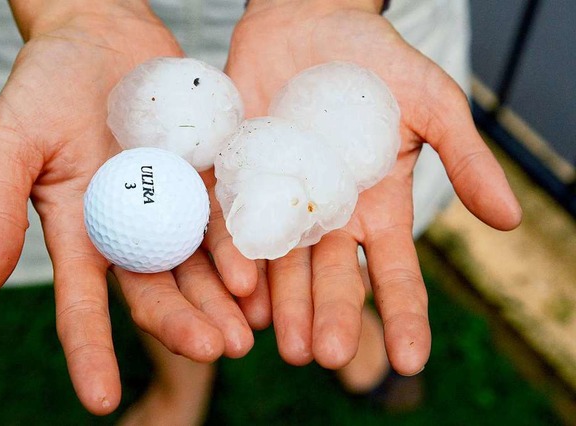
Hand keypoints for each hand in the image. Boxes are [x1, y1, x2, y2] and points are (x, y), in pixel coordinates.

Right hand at [0, 2, 253, 414]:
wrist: (100, 35)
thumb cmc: (44, 84)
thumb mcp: (12, 142)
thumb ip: (0, 211)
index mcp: (81, 232)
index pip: (83, 304)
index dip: (90, 352)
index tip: (99, 400)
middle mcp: (132, 229)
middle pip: (157, 290)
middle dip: (182, 324)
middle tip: (214, 352)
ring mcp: (172, 205)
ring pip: (199, 264)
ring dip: (222, 299)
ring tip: (246, 331)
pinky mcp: (207, 175)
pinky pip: (227, 215)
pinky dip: (242, 244)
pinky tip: (261, 273)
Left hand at [225, 0, 521, 373]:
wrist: (308, 20)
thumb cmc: (377, 59)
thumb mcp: (433, 104)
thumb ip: (467, 159)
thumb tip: (509, 221)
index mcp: (376, 208)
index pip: (394, 271)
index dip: (404, 314)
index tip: (411, 359)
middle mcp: (327, 216)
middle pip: (331, 277)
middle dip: (332, 316)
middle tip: (327, 354)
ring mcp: (281, 201)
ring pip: (281, 263)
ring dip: (282, 303)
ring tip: (283, 341)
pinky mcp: (239, 177)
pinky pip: (235, 220)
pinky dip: (237, 253)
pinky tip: (238, 286)